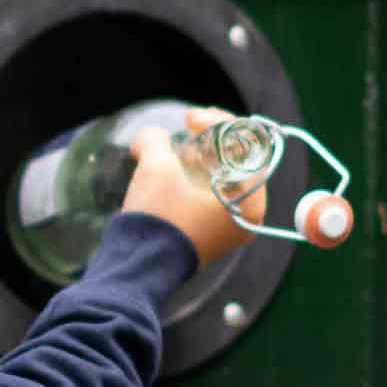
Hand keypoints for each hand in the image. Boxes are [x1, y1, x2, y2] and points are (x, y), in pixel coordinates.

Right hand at [122, 113, 253, 265]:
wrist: (137, 266)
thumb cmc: (158, 218)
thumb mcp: (156, 168)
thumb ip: (156, 141)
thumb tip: (151, 136)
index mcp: (249, 203)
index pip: (248, 148)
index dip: (219, 124)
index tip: (190, 120)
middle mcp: (246, 218)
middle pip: (236, 162)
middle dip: (208, 141)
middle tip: (186, 130)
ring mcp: (228, 230)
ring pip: (220, 179)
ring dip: (198, 158)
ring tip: (172, 151)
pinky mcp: (208, 236)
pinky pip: (209, 197)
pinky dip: (193, 180)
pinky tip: (170, 170)